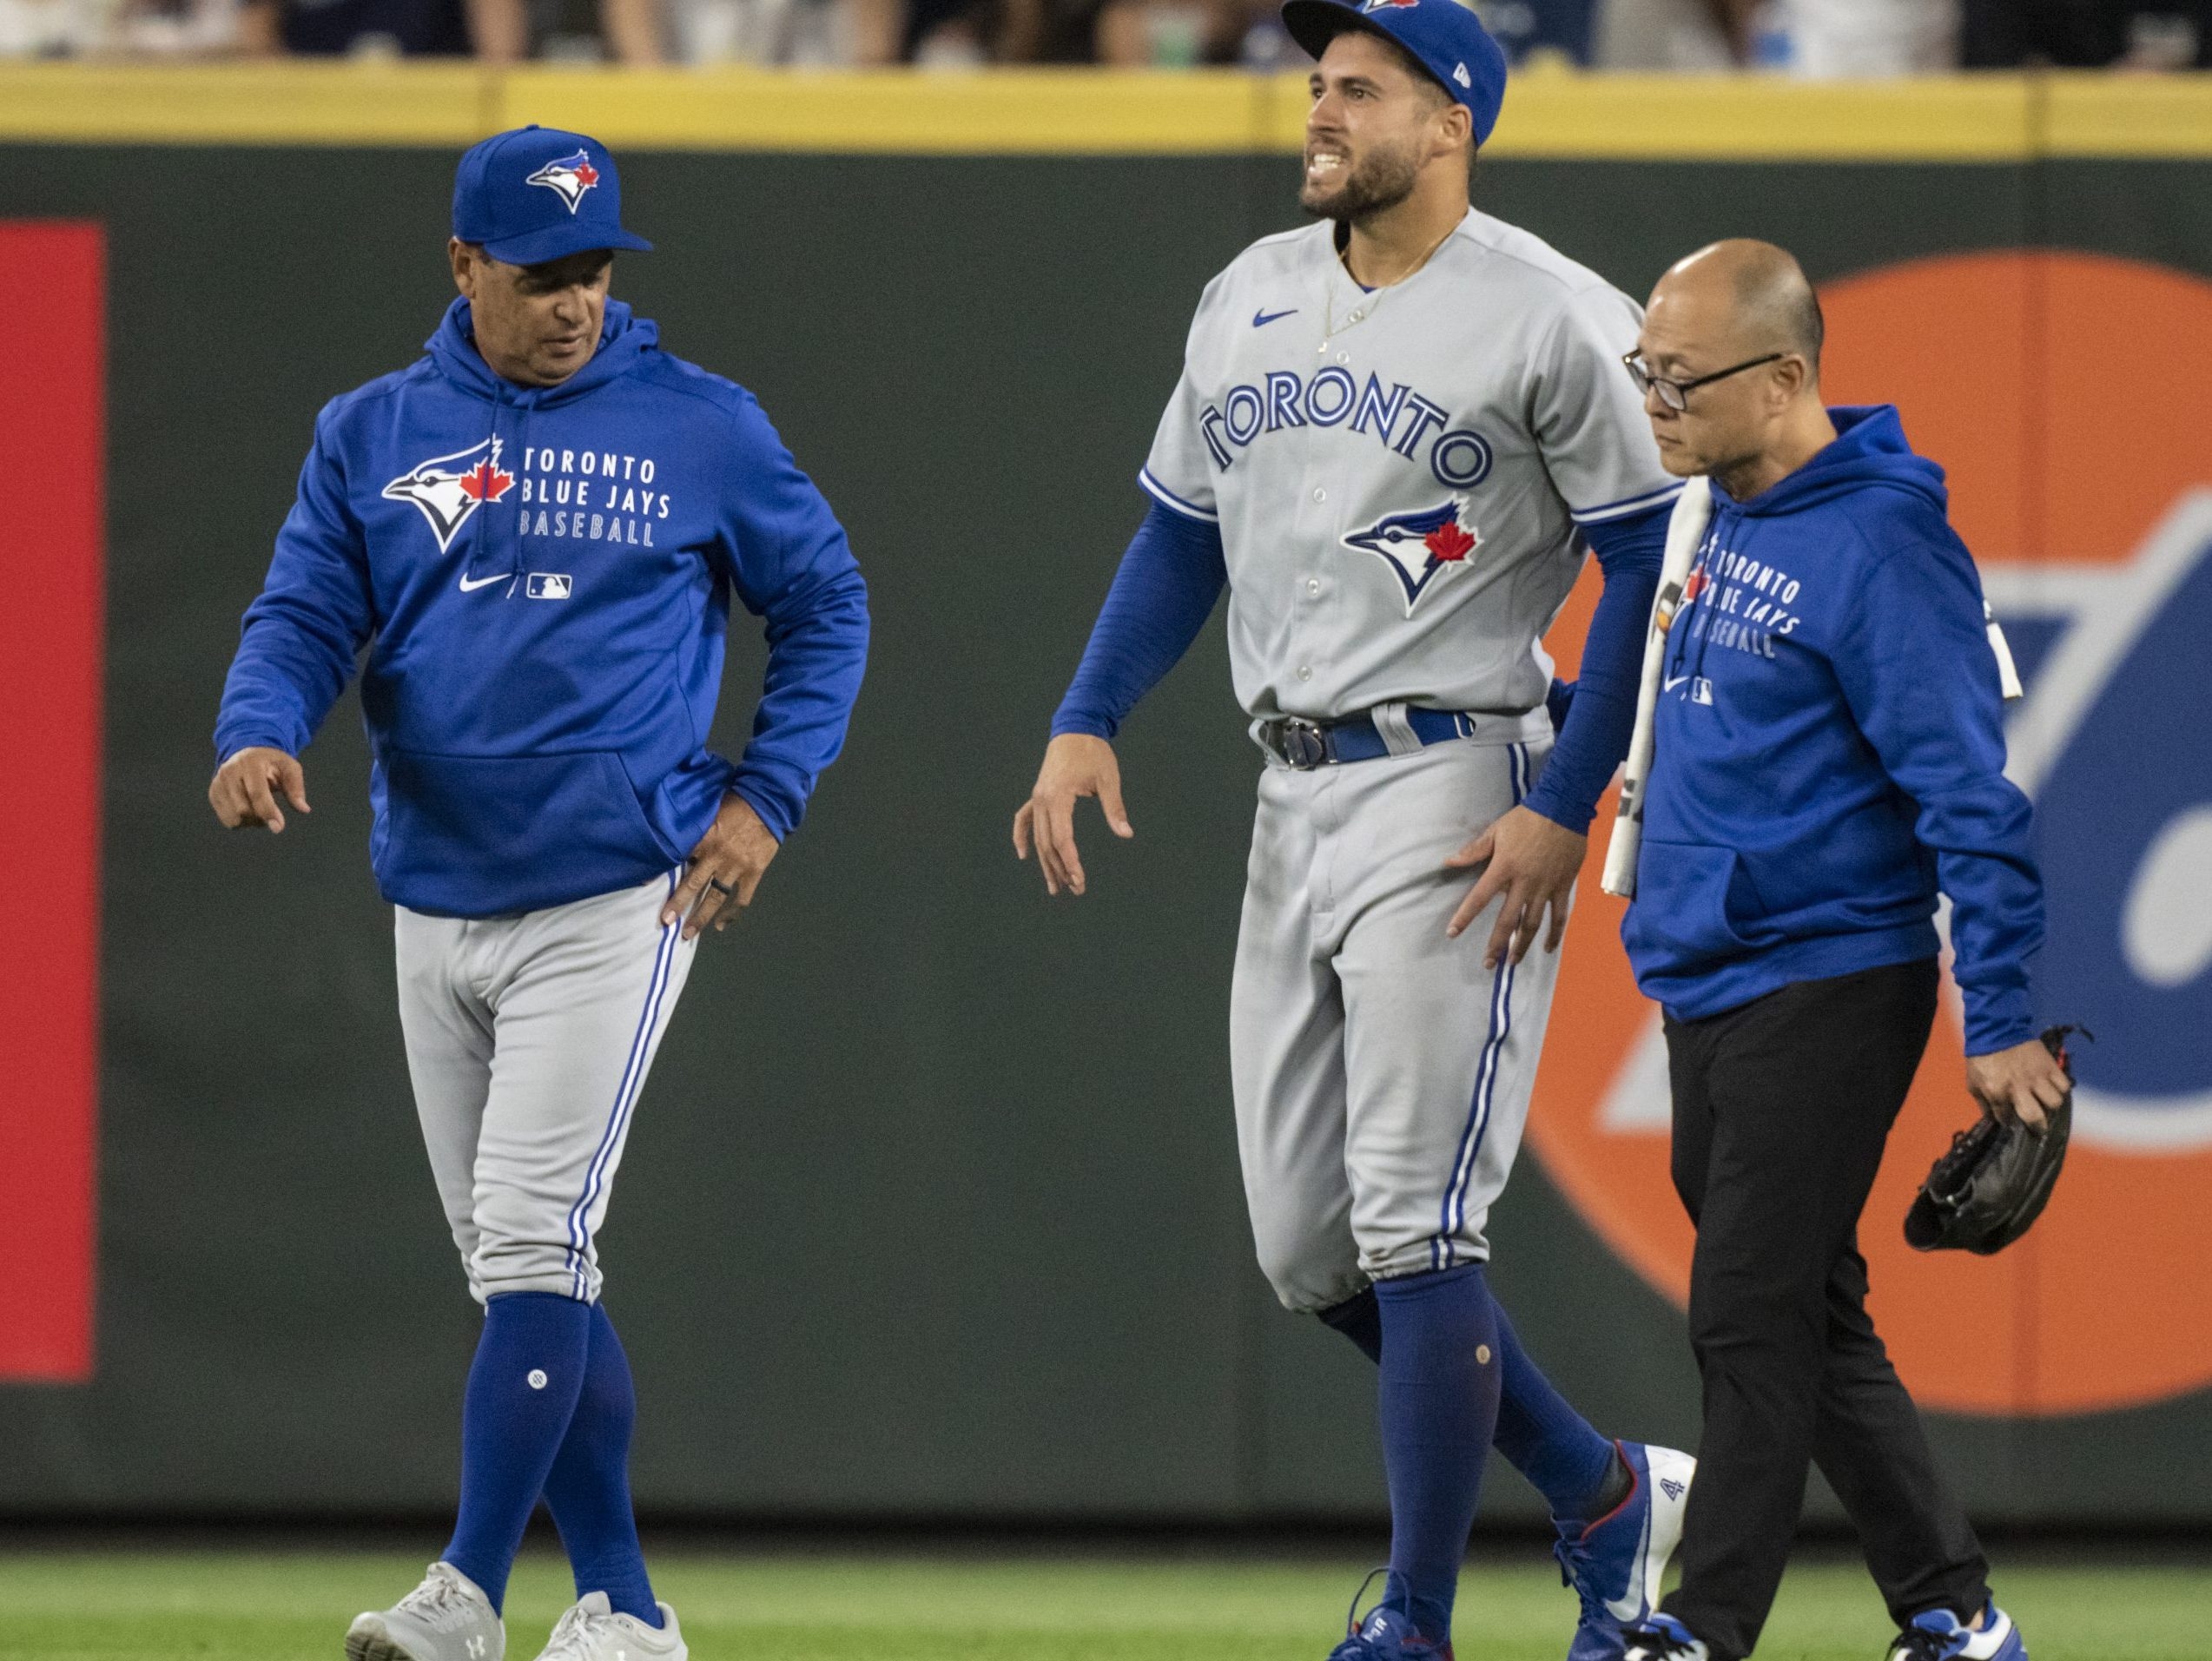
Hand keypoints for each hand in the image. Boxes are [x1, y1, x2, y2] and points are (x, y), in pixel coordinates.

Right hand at [209, 746, 309, 832]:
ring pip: (233, 818)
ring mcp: (218, 784)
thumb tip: (304, 809)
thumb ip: (296, 788)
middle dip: (261, 818)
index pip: (257, 793)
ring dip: (251, 822)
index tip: (278, 827)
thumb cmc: (271, 761)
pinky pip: (227, 819)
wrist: (246, 751)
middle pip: (243, 809)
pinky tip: (249, 809)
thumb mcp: (289, 767)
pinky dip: (241, 821)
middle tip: (273, 812)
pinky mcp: (213, 794)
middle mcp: (229, 773)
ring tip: (260, 808)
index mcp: (250, 763)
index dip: (268, 812)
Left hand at [663, 792, 778, 939]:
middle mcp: (718, 855)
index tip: (643, 885)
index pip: (678, 856)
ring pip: (716, 896)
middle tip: (665, 921)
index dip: (660, 870)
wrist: (768, 803)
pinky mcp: (753, 873)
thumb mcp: (709, 810)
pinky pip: (742, 899)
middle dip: (679, 903)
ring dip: (701, 916)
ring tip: (688, 933)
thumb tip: (673, 839)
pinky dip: (732, 914)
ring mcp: (737, 867)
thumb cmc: (735, 803)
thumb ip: (695, 829)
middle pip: (694, 884)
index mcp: (705, 837)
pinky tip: (721, 926)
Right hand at [1012, 733, 1132, 896]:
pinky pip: (1024, 820)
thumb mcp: (1108, 779)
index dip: (1071, 863)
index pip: (1063, 839)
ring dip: (1046, 862)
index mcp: (1058, 796)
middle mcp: (1042, 800)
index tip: (1080, 881)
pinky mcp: (1038, 795)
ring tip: (1055, 887)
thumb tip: (1126, 833)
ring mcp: (1037, 798)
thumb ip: (1115, 808)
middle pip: (1048, 844)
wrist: (1076, 729)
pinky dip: (1022, 837)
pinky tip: (1024, 855)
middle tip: (1075, 890)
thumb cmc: (1094, 752)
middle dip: (1061, 869)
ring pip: (1038, 837)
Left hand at [1444, 804, 1585, 968]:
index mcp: (1504, 868)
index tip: (1453, 933)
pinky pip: (1560, 915)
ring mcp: (1546, 887)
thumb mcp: (1496, 831)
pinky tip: (1548, 948)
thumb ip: (1474, 850)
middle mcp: (1524, 883)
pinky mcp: (1564, 887)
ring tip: (1512, 961)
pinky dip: (1555, 933)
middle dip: (1496, 944)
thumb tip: (1449, 862)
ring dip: (1522, 945)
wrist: (1563, 809)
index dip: (1465, 917)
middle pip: (1507, 920)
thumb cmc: (1526, 819)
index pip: (1479, 898)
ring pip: (1533, 923)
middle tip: (1487, 963)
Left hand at [1966, 1038, 2070, 1135]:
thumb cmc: (1982, 1057)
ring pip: (2054, 1102)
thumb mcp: (1973, 1082)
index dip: (2011, 1125)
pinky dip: (2060, 1089)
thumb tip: (1993, 1120)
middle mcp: (2019, 1087)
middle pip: (2036, 1117)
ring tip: (2044, 1102)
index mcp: (1997, 1092)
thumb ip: (1983, 1103)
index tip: (2015, 1126)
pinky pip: (2064, 1086)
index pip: (2008, 1120)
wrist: (1996, 1029)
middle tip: (2038, 1126)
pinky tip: (2051, 1088)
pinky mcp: (2050, 1066)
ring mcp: (2037, 1076)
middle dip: (2038, 1126)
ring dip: (2050, 1105)